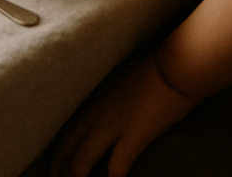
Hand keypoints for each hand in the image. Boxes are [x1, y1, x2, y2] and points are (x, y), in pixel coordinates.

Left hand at [50, 53, 196, 176]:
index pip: (65, 133)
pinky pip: (114, 169)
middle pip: (66, 150)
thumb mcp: (125, 82)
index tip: (54, 168)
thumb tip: (113, 113)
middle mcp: (96, 114)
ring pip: (79, 163)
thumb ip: (113, 99)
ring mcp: (112, 125)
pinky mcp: (132, 137)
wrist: (178, 65)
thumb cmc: (157, 69)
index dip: (58, 155)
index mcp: (93, 100)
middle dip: (58, 170)